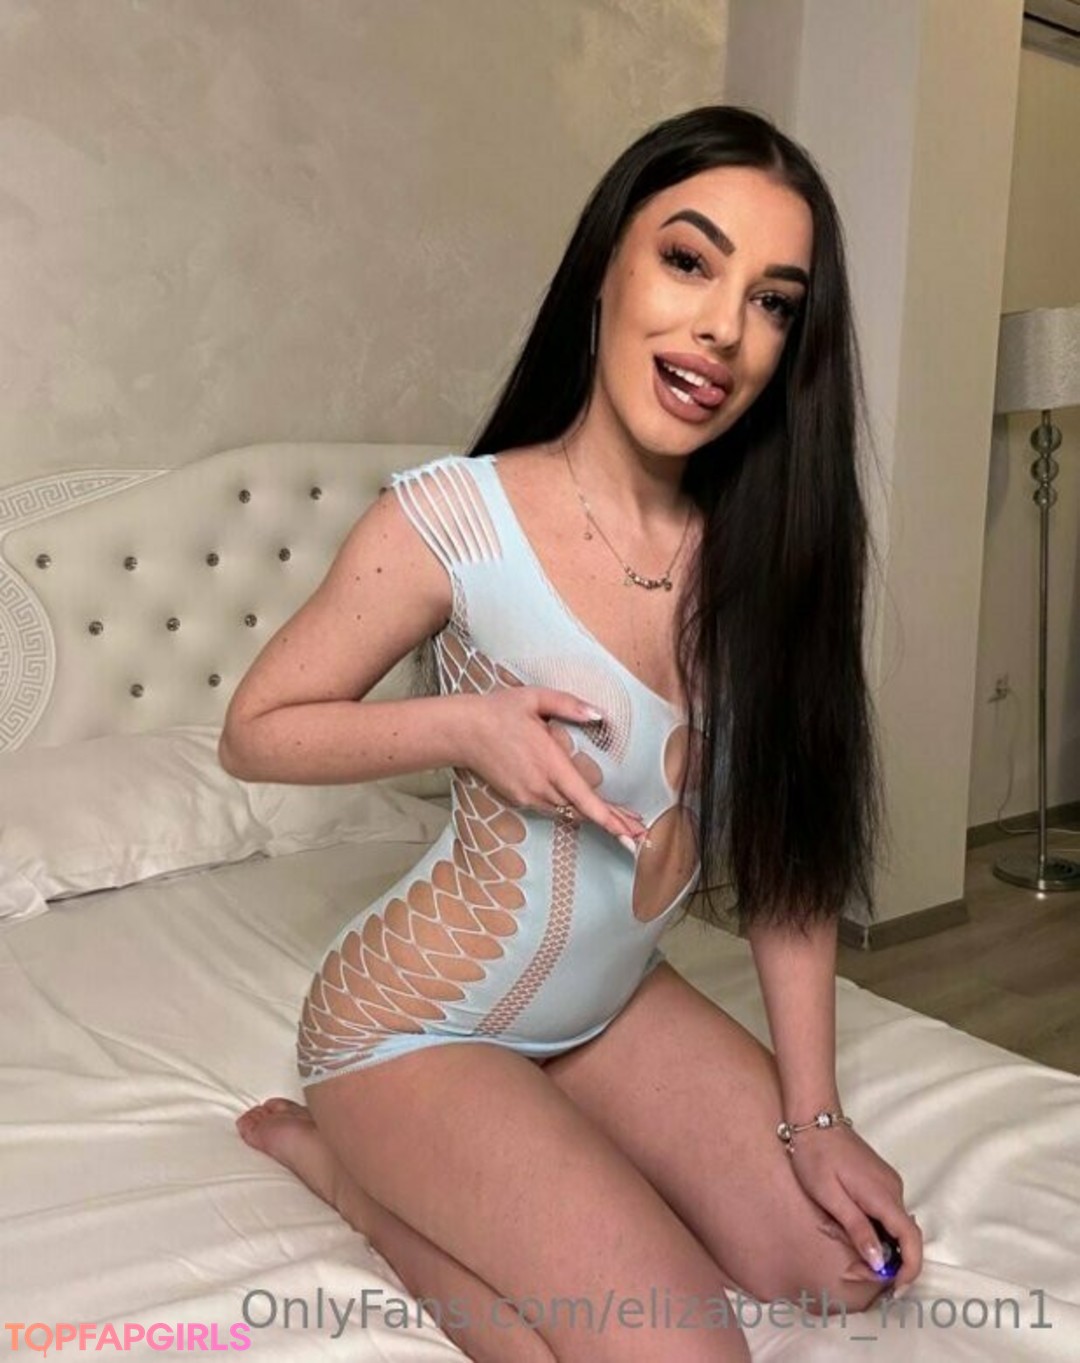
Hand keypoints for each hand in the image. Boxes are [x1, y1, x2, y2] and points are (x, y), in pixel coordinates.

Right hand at [456, 687, 647, 846]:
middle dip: (613, 822)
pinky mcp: (520, 798)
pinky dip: (572, 809)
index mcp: (550, 763)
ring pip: (568, 811)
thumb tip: (599, 715)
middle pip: (583, 811)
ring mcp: (529, 795)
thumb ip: (570, 705)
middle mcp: (541, 786)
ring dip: (593, 816)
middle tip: (640, 834)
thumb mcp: (535, 697)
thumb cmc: (499, 711)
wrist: (462, 732)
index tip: (630, 834)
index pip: (586, 800)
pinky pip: (552, 807)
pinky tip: (586, 808)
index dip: (610, 819)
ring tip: (621, 822)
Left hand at [787, 1124, 921, 1292]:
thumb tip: (880, 1262)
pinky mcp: (880, 1180)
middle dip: (883, 1261)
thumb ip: (856, 1229)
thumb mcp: (830, 1197)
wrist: (813, 1119)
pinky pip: (884, 1213)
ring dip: (875, 1244)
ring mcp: (888, 1183)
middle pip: (903, 1238)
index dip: (909, 1269)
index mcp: (882, 1195)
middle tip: (851, 1270)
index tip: (895, 1290)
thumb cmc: (815, 1156)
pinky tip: (846, 1226)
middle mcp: (893, 1189)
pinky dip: (872, 1228)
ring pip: (892, 1226)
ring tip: (841, 1240)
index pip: (911, 1239)